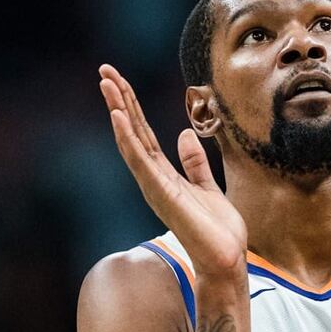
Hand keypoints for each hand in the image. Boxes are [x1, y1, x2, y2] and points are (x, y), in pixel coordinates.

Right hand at [99, 64, 247, 278]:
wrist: (226, 260)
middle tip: (104, 71)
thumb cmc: (217, 231)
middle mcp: (154, 179)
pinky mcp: (163, 195)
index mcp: (164, 175)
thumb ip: (194, 163)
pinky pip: (141, 162)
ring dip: (119, 111)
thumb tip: (185, 134)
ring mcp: (155, 187)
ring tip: (107, 85)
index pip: (143, 133)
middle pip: (133, 132)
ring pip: (132, 142)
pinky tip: (118, 118)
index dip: (131, 106)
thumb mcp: (207, 187)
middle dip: (119, 100)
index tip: (118, 80)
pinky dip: (128, 139)